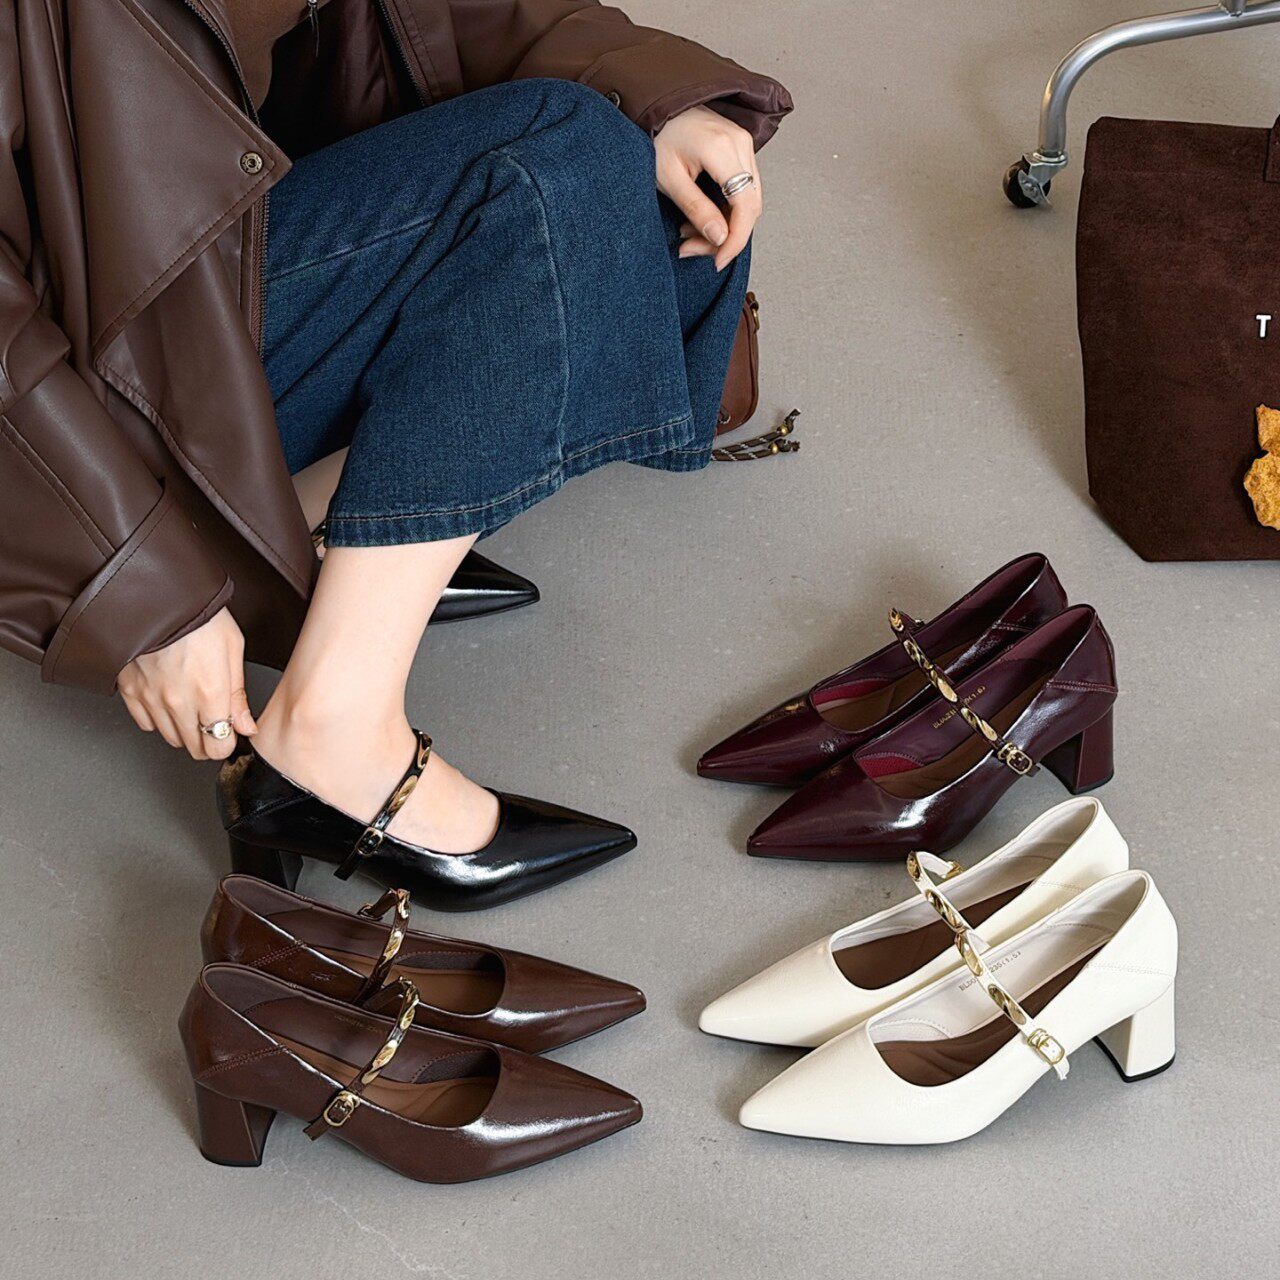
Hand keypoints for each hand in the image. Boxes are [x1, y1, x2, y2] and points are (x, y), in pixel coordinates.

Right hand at [117, 607, 256, 760]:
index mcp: (209, 692)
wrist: (157, 597)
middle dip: (208, 740)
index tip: (230, 734)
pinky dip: (158, 719)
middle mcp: (178, 701)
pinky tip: (168, 702)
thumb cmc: (198, 616)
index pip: (218, 746)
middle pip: (195, 748)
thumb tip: (246, 727)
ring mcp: (151, 699)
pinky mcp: (130, 691)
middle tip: (213, 722)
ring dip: (185, 730)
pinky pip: (145, 724)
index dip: (227, 743)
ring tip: (192, 707)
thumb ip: (238, 696)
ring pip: (171, 739)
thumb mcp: (232, 650)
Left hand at [654, 105, 760, 270]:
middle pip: (750, 206)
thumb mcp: (668, 179)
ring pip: (748, 200)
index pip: (745, 206)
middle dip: (726, 236)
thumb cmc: (655, 136)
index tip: (718, 260)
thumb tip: (720, 238)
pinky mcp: (739, 146)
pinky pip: (743, 188)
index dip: (735, 239)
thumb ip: (696, 209)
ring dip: (724, 225)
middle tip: (692, 248)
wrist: (654, 106)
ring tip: (689, 234)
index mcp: (722, 148)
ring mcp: (743, 141)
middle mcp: (740, 142)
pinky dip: (725, 210)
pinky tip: (701, 218)